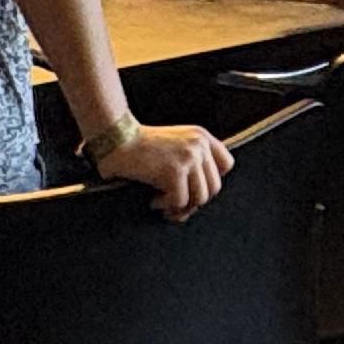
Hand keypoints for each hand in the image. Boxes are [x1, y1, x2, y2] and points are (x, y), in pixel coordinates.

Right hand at [101, 122, 231, 216]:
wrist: (116, 138)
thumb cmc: (139, 147)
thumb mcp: (175, 145)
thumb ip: (192, 162)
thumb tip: (199, 201)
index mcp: (201, 137)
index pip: (226, 165)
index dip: (210, 181)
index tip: (192, 188)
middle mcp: (200, 145)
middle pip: (214, 187)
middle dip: (194, 201)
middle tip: (174, 205)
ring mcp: (189, 157)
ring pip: (200, 198)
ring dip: (181, 207)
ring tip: (163, 204)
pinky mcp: (175, 171)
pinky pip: (180, 201)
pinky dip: (166, 206)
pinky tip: (153, 200)